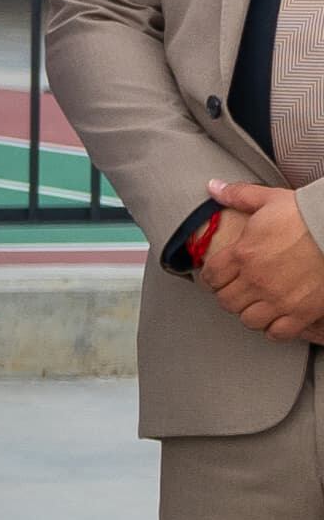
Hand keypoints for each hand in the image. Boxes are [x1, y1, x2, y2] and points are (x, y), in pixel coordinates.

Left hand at [200, 181, 323, 341]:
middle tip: (240, 291)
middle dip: (230, 296)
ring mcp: (279, 298)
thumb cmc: (309, 214)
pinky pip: (278, 333)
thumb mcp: (270, 199)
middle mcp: (256, 280)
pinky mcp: (302, 312)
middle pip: (227, 301)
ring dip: (250, 313)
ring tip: (257, 305)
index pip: (211, 276)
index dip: (213, 278)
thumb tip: (213, 187)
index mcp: (242, 254)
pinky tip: (278, 319)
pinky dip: (275, 329)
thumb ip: (239, 195)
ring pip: (248, 320)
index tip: (219, 277)